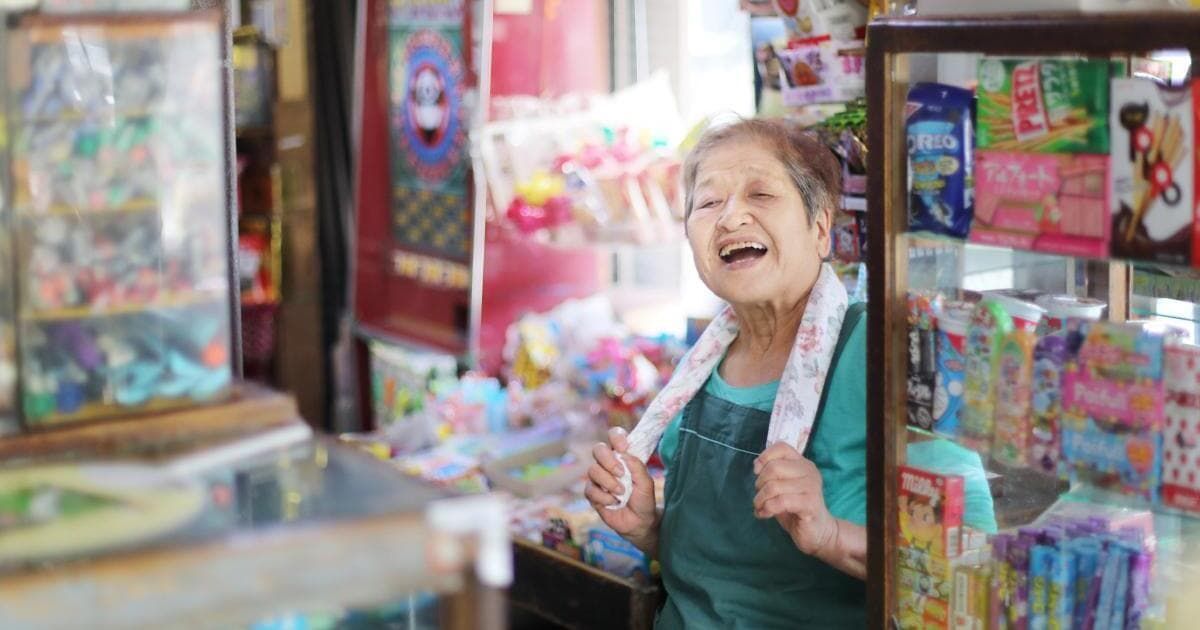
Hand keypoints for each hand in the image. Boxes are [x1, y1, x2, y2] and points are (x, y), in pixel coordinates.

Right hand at [585, 427, 658, 544]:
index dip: (616, 437)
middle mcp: (607, 464)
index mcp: (622, 456)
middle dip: (608, 461)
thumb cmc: (643, 500)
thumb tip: (624, 454)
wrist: (639, 522)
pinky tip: (614, 502)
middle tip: (621, 474)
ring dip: (609, 482)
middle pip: (598, 449)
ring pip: (593, 470)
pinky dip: (604, 497)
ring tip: (621, 493)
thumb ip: (637, 466)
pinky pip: (591, 489)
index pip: (614, 436)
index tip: (624, 447)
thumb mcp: (646, 483)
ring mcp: (598, 478)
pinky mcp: (592, 493)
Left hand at [753, 442, 837, 556]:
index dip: (764, 457)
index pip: (781, 447)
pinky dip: (767, 509)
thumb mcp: (782, 487)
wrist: (818, 532)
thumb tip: (757, 466)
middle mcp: (809, 471)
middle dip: (759, 484)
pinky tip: (765, 514)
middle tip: (759, 497)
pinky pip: (781, 502)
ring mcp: (811, 487)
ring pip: (774, 486)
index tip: (757, 472)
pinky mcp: (810, 504)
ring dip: (760, 500)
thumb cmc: (796, 508)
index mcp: (802, 463)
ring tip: (760, 508)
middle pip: (774, 467)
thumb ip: (773, 474)